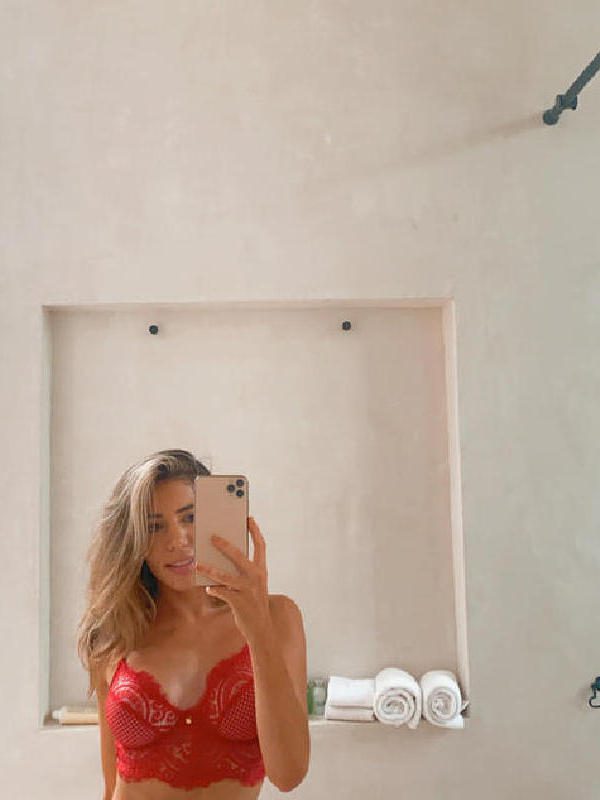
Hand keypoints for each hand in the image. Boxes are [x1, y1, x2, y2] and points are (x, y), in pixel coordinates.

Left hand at [195, 516, 271, 642]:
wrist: (263, 628)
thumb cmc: (254, 602)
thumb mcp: (255, 585)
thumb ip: (244, 571)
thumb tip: (223, 558)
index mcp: (262, 570)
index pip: (260, 546)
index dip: (255, 531)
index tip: (249, 518)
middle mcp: (256, 577)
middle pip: (239, 556)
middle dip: (224, 545)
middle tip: (212, 536)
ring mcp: (248, 589)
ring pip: (224, 575)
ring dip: (209, 569)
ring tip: (197, 564)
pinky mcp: (239, 601)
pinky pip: (221, 591)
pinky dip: (213, 589)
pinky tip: (207, 587)